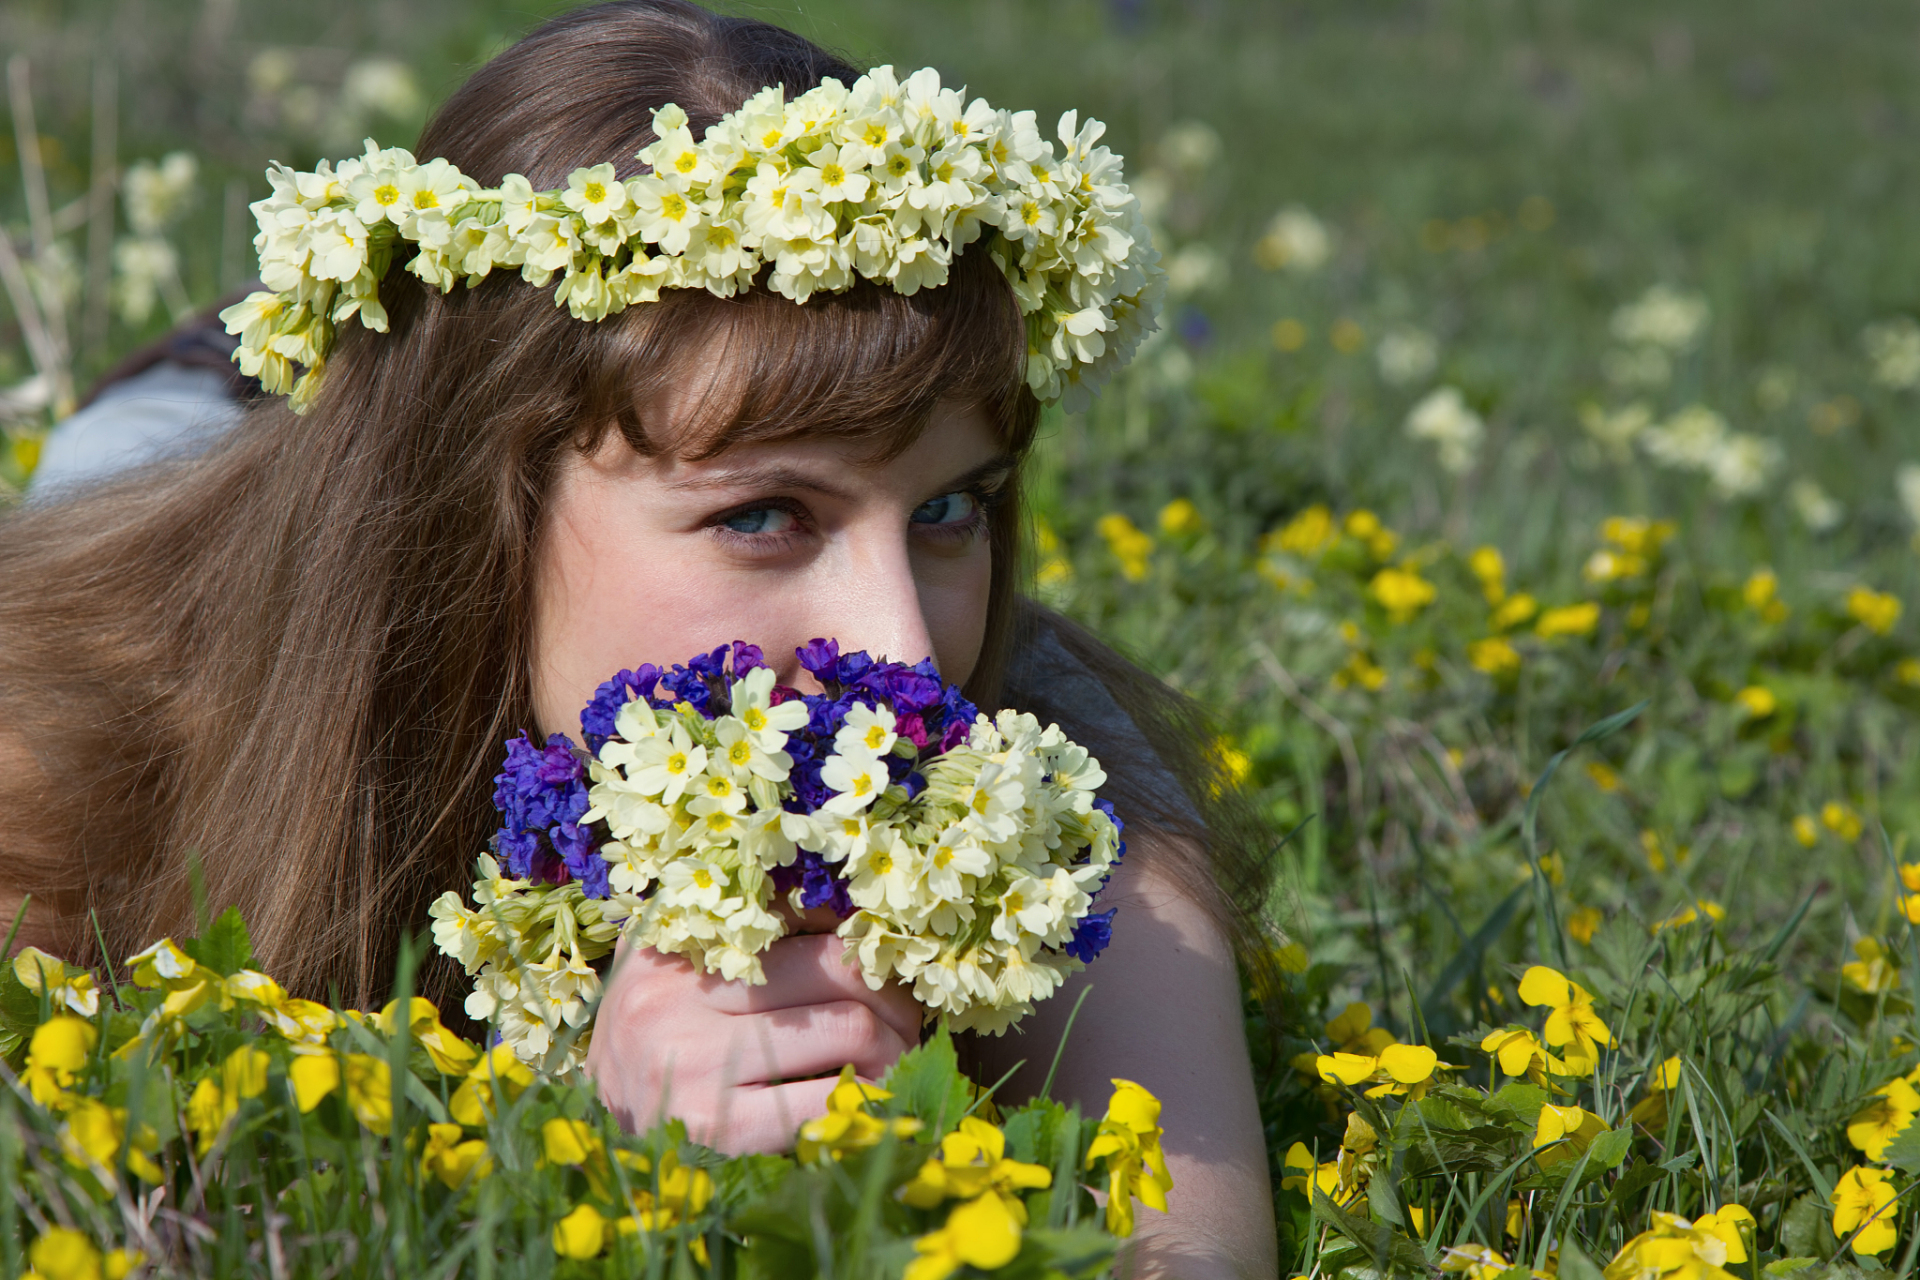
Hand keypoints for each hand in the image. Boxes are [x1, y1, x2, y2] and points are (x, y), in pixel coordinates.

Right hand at [583, 931, 922, 1152]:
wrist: (595, 1141)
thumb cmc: (654, 1045)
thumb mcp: (674, 968)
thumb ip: (742, 929)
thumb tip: (849, 914)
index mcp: (670, 945)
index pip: (797, 911)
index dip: (857, 938)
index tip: (879, 964)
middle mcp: (676, 998)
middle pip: (838, 967)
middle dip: (892, 997)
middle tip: (903, 1021)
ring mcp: (696, 1066)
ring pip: (848, 1028)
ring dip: (892, 1049)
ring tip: (889, 1062)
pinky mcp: (720, 1131)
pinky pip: (828, 1101)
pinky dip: (865, 1100)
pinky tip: (864, 1104)